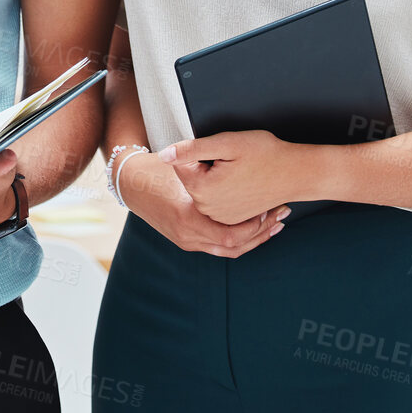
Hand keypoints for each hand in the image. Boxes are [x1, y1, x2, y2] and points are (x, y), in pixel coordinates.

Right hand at [121, 150, 285, 257]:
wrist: (131, 184)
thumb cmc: (155, 171)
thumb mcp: (179, 167)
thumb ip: (199, 164)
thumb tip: (230, 161)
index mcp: (188, 219)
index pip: (232, 236)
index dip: (255, 226)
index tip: (270, 209)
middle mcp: (188, 237)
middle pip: (235, 247)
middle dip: (261, 234)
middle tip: (281, 217)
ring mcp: (187, 241)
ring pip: (228, 251)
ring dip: (253, 239)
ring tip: (275, 225)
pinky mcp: (187, 240)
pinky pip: (219, 247)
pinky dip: (239, 239)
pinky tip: (253, 228)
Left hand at [158, 129, 300, 225]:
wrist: (296, 174)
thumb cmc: (266, 154)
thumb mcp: (227, 144)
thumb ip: (192, 149)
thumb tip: (164, 155)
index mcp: (202, 189)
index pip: (180, 163)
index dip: (196, 151)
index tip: (216, 150)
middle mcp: (207, 209)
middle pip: (190, 178)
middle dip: (202, 165)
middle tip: (230, 160)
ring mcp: (220, 217)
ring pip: (203, 190)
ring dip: (211, 178)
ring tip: (236, 170)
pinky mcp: (232, 219)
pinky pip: (217, 201)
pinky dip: (223, 190)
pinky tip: (239, 182)